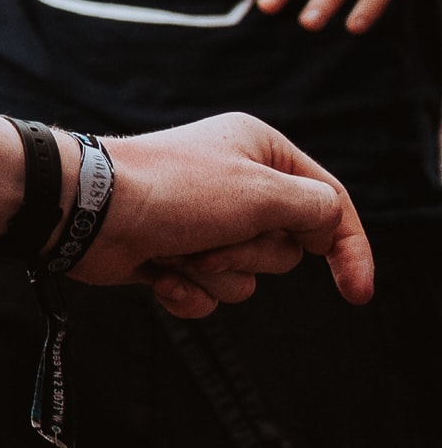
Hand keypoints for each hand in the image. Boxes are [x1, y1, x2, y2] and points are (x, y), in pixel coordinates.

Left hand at [72, 111, 372, 318]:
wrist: (90, 212)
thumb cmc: (176, 192)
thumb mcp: (263, 192)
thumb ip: (315, 210)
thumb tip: (325, 225)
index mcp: (260, 152)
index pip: (328, 203)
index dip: (348, 248)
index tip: (357, 293)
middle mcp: (236, 184)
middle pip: (286, 247)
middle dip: (251, 253)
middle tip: (213, 236)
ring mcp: (204, 222)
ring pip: (248, 277)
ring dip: (216, 273)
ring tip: (178, 249)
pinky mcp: (175, 254)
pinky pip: (208, 295)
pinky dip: (187, 292)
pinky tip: (158, 272)